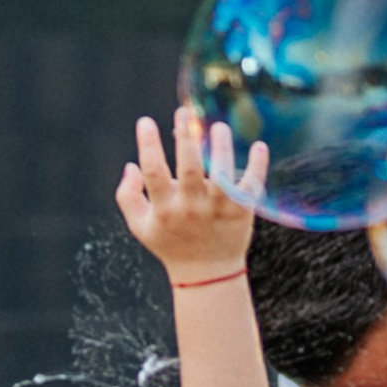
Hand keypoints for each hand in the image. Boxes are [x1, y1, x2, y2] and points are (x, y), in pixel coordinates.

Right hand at [115, 107, 266, 286]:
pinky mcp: (241, 212)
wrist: (207, 274)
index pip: (154, 172)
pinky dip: (258, 166)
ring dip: (221, 147)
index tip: (146, 122)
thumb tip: (132, 164)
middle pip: (189, 168)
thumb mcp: (140, 226)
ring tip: (219, 127)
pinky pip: (251, 185)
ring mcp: (218, 210)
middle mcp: (192, 208)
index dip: (148, 145)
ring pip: (222, 175)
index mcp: (165, 209)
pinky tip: (259, 146)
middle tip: (184, 112)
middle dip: (186, 137)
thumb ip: (127, 196)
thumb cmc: (171, 243)